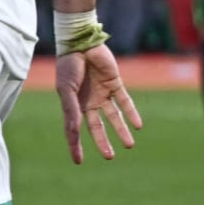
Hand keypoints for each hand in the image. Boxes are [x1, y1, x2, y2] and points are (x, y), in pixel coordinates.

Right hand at [54, 43, 142, 164]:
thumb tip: (74, 130)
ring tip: (129, 145)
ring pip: (113, 117)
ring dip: (121, 131)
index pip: (73, 129)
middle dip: (103, 142)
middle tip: (109, 157)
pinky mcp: (115, 84)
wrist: (81, 43)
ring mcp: (102, 93)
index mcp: (72, 104)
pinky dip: (131, 113)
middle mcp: (88, 101)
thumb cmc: (68, 65)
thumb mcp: (66, 89)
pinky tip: (137, 125)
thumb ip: (71, 109)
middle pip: (96, 126)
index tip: (78, 161)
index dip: (75, 145)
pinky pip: (125, 101)